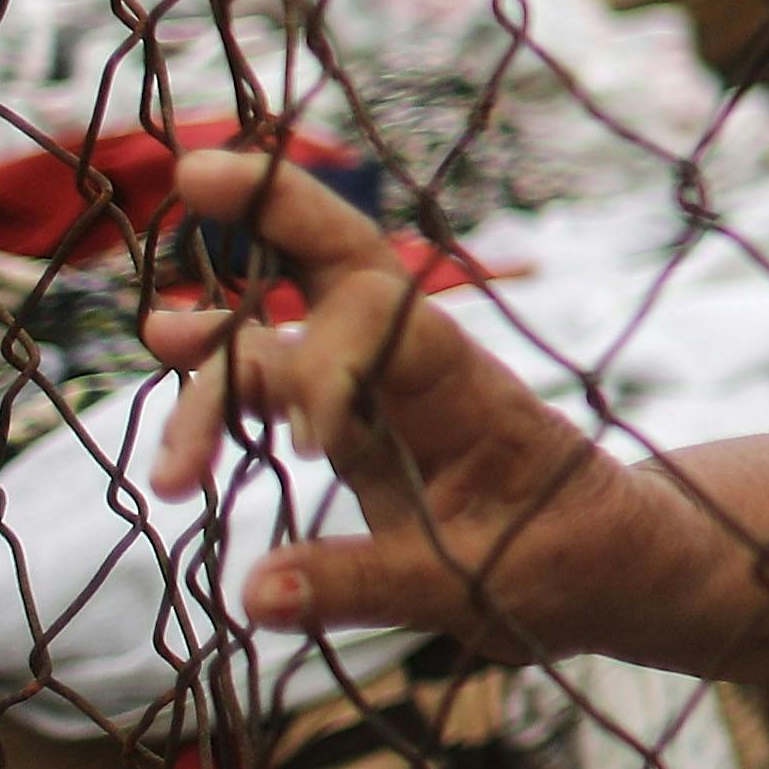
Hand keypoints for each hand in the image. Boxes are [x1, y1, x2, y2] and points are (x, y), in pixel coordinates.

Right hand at [146, 146, 734, 667]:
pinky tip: (167, 359)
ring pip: (283, 339)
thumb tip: (256, 594)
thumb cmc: (569, 560)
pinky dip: (220, 386)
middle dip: (274, 210)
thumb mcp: (482, 587)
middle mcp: (417, 369)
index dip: (324, 364)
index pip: (384, 319)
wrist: (610, 566)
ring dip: (216, 367)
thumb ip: (367, 582)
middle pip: (344, 262)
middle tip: (196, 173)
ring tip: (159, 382)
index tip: (307, 444)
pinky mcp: (349, 427)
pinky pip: (272, 387)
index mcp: (468, 385)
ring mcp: (378, 393)